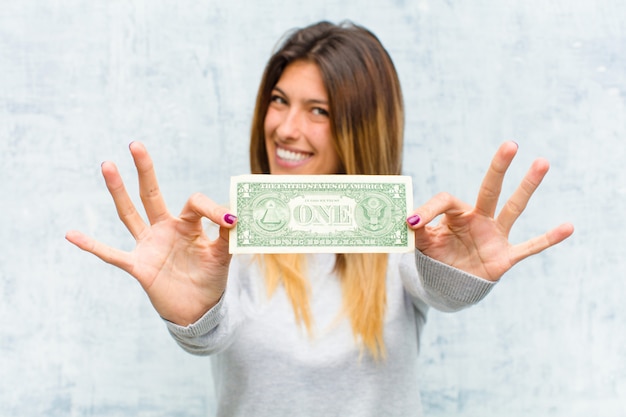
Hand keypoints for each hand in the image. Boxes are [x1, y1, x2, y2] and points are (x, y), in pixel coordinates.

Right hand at [66, 142, 236, 324]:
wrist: (199, 310)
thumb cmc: (210, 279)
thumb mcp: (224, 256)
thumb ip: (227, 237)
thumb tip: (235, 217)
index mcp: (188, 224)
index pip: (195, 203)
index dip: (212, 209)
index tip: (230, 221)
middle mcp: (165, 229)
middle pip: (151, 194)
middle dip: (145, 170)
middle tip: (135, 144)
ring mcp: (149, 246)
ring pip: (129, 214)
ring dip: (118, 191)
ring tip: (107, 165)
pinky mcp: (139, 266)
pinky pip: (112, 254)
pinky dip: (92, 245)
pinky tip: (71, 234)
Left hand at [406, 141, 573, 280]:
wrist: (449, 284)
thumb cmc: (436, 258)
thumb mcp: (422, 244)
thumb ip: (417, 231)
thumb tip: (409, 218)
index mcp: (456, 214)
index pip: (446, 200)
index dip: (430, 208)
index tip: (413, 221)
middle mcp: (479, 218)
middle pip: (490, 189)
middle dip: (499, 167)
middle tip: (510, 145)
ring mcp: (494, 235)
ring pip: (513, 207)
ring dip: (527, 187)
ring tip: (542, 162)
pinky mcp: (505, 256)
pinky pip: (530, 246)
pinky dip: (548, 239)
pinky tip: (568, 226)